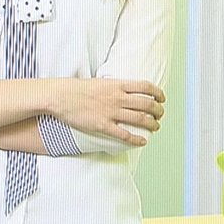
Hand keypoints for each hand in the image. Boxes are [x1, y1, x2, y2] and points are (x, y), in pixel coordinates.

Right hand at [50, 78, 164, 146]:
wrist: (60, 96)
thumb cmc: (77, 89)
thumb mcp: (100, 82)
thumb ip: (114, 87)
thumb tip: (124, 91)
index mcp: (117, 85)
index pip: (145, 87)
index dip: (158, 93)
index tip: (162, 98)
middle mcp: (117, 98)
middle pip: (147, 104)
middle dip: (158, 111)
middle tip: (160, 115)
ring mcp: (111, 112)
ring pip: (140, 119)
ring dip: (151, 124)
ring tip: (156, 127)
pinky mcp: (103, 125)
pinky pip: (124, 134)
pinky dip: (136, 139)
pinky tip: (143, 141)